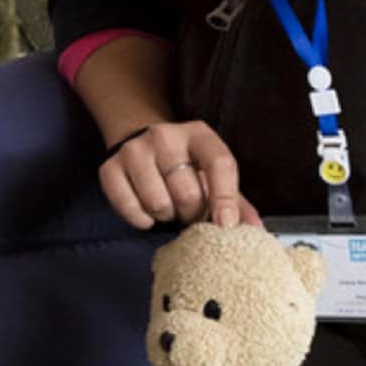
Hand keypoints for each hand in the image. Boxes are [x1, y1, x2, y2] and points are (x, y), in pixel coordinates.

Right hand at [98, 121, 259, 229]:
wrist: (142, 142)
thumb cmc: (186, 166)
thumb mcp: (213, 175)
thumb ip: (236, 202)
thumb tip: (256, 230)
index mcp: (199, 135)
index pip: (219, 164)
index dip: (225, 198)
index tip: (226, 225)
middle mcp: (165, 136)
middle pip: (186, 192)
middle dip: (192, 214)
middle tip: (190, 214)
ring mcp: (134, 150)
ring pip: (157, 202)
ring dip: (167, 216)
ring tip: (169, 209)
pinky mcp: (109, 167)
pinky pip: (128, 206)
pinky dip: (141, 219)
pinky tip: (147, 213)